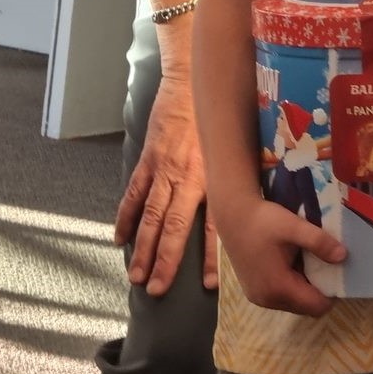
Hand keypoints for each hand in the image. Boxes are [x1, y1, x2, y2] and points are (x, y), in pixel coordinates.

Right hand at [115, 76, 219, 295]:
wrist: (191, 84)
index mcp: (214, 177)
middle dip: (166, 260)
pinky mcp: (147, 160)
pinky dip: (125, 217)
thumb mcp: (237, 146)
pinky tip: (119, 239)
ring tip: (136, 275)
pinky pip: (134, 193)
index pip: (214, 225)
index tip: (210, 285)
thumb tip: (253, 207)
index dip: (212, 256)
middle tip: (157, 289)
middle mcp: (188, 178)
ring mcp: (164, 170)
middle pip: (175, 228)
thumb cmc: (221, 115)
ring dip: (143, 247)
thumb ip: (239, 177)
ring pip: (151, 216)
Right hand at [211, 196, 345, 316]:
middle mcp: (267, 300)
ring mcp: (258, 298)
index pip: (316, 306)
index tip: (340, 272)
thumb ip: (319, 243)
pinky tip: (293, 263)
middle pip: (305, 307)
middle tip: (326, 265)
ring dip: (305, 288)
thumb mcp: (295, 227)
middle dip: (319, 290)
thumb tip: (343, 257)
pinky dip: (292, 286)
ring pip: (294, 303)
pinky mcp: (253, 291)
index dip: (332, 292)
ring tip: (310, 262)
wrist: (233, 215)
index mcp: (278, 287)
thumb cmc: (264, 220)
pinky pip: (281, 297)